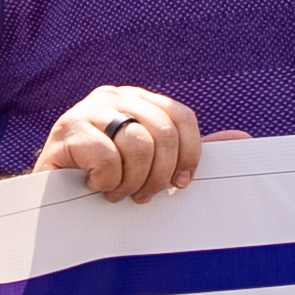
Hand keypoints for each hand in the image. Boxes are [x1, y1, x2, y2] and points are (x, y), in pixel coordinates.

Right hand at [36, 88, 209, 204]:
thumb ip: (190, 151)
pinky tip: (94, 186)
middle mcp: (113, 97)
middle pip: (162, 133)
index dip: (188, 154)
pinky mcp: (66, 131)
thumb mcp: (153, 164)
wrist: (50, 197)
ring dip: (131, 181)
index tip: (179, 184)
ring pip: (137, 144)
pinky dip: (106, 181)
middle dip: (158, 174)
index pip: (180, 117)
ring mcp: (87, 110)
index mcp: (138, 100)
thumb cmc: (106, 181)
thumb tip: (244, 138)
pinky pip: (107, 156)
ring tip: (116, 192)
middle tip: (143, 195)